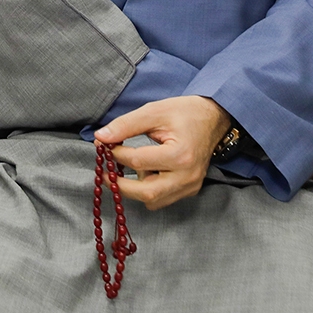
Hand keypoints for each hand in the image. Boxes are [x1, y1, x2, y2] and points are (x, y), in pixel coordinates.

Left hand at [95, 95, 230, 209]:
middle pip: (146, 193)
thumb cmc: (183, 113)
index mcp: (180, 155)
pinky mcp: (190, 189)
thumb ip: (125, 125)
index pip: (138, 162)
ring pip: (153, 201)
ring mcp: (190, 186)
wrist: (212, 119)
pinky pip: (163, 198)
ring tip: (122, 171)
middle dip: (120, 185)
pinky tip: (142, 172)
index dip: (116, 154)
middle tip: (103, 173)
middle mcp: (187, 176)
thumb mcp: (153, 112)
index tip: (106, 145)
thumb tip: (100, 137)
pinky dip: (147, 190)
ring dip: (133, 190)